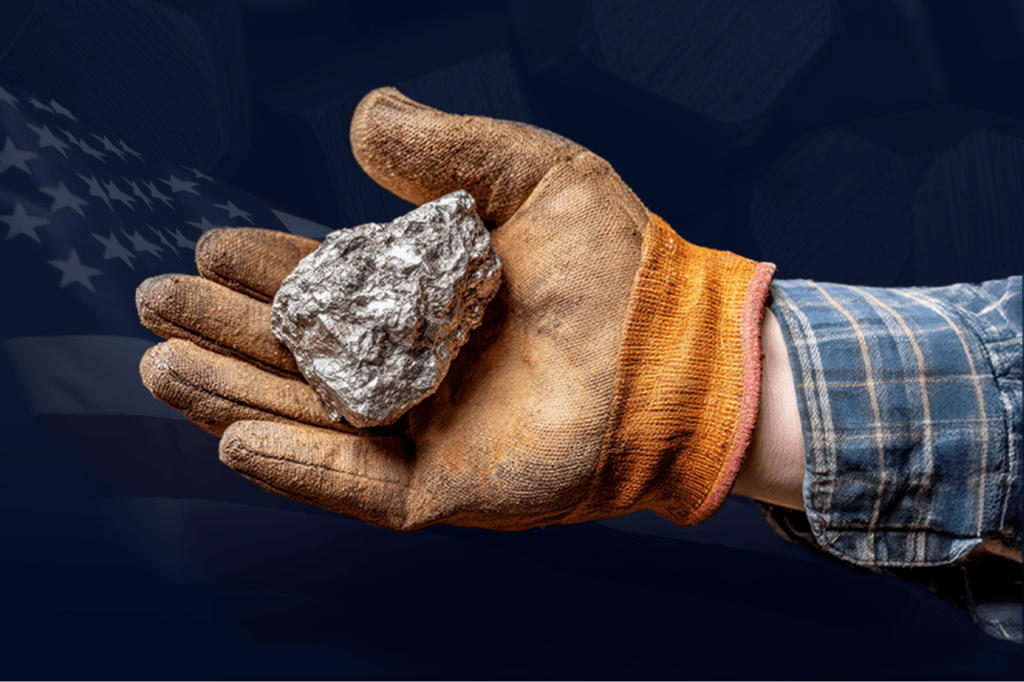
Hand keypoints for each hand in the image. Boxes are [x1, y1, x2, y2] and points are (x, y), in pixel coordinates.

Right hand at [136, 87, 774, 531]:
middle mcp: (421, 366)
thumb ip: (447, 149)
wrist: (682, 352)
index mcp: (431, 299)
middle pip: (302, 351)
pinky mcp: (448, 488)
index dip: (267, 268)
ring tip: (163, 365)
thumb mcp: (534, 176)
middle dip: (227, 329)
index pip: (329, 285)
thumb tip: (364, 113)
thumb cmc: (622, 263)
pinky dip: (296, 466)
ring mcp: (430, 431)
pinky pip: (356, 483)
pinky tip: (232, 438)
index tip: (212, 248)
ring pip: (311, 416)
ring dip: (235, 391)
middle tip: (158, 301)